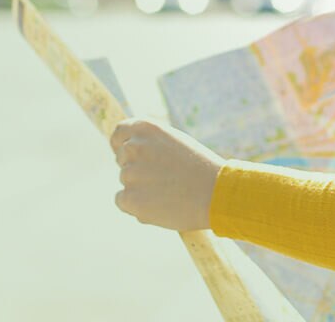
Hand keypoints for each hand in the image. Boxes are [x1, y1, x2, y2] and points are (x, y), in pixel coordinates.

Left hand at [109, 117, 226, 231]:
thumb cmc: (200, 168)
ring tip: (168, 192)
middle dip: (136, 168)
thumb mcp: (175, 142)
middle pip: (122, 160)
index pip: (118, 134)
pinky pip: (122, 201)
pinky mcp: (130, 199)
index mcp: (145, 128)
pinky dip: (136, 205)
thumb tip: (128, 151)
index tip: (128, 156)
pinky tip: (158, 205)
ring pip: (126, 182)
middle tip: (161, 179)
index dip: (121, 145)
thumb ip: (151, 143)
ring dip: (140, 188)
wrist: (215, 194)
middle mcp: (133, 147)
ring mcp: (129, 173)